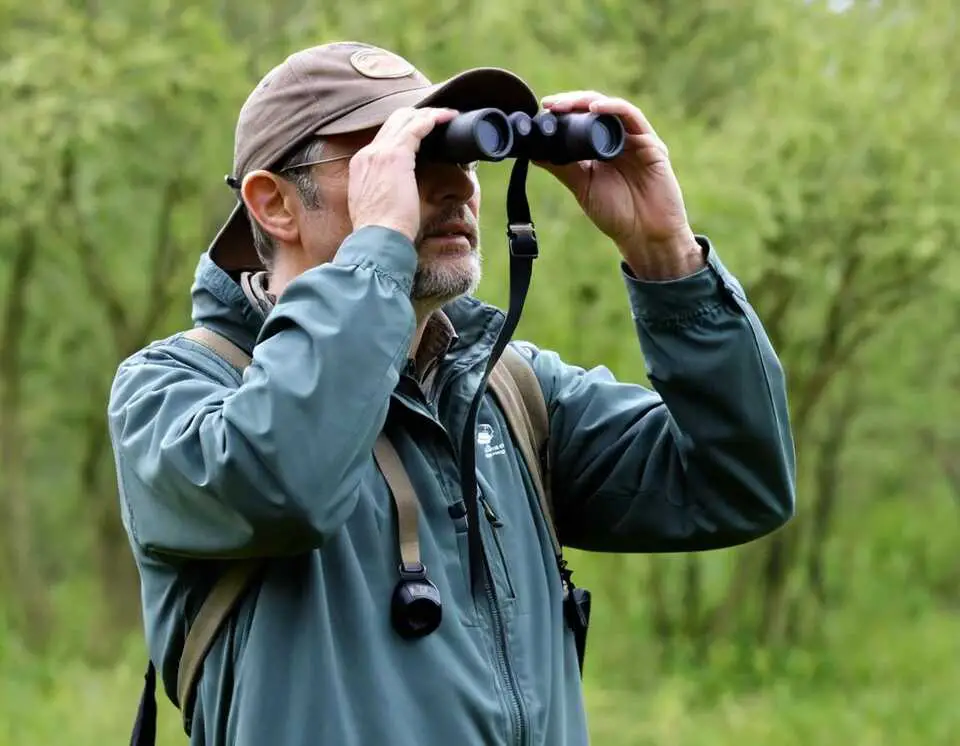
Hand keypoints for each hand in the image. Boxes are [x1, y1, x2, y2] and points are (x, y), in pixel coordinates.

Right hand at [348, 106, 457, 242]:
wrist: (376, 239)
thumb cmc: (382, 233)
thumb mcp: (377, 207)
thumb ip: (384, 193)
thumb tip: (400, 195)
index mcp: (361, 166)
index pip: (383, 138)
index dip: (404, 131)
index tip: (423, 133)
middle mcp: (368, 154)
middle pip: (393, 122)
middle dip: (417, 116)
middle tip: (439, 119)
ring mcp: (380, 152)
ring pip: (405, 119)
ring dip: (428, 115)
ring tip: (447, 116)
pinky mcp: (396, 155)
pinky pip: (417, 126)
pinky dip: (433, 119)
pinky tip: (447, 118)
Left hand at [538, 91, 702, 278]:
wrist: (644, 236)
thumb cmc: (617, 214)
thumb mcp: (582, 187)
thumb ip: (562, 167)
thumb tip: (534, 151)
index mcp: (602, 149)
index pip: (581, 120)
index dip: (563, 112)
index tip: (542, 110)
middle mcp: (619, 140)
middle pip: (594, 108)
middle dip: (571, 102)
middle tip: (550, 105)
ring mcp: (636, 140)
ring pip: (611, 108)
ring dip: (587, 101)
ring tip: (567, 104)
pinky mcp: (651, 143)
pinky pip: (632, 117)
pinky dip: (613, 108)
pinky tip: (595, 109)